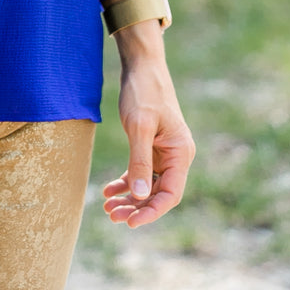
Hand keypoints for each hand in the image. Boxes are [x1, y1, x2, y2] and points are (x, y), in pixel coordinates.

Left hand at [102, 28, 195, 228]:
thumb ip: (140, 161)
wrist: (142, 66)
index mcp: (181, 153)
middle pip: (158, 193)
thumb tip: (139, 196)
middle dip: (136, 208)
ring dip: (129, 199)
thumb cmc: (144, 93)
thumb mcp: (139, 126)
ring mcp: (164, 153)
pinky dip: (125, 182)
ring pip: (147, 185)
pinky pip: (139, 172)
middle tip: (112, 216)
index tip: (131, 223)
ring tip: (107, 209)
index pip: (170, 194)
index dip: (151, 211)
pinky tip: (108, 191)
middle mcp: (176, 156)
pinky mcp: (151, 147)